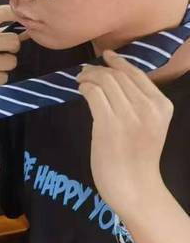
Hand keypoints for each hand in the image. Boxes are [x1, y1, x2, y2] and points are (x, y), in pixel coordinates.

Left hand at [78, 51, 171, 216]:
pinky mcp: (109, 124)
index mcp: (162, 105)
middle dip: (99, 69)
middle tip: (85, 71)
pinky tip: (80, 90)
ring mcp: (129, 116)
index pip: (137, 74)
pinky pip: (93, 93)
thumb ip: (138, 102)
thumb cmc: (138, 157)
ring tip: (81, 80)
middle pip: (118, 75)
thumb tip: (112, 76)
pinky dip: (84, 87)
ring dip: (88, 76)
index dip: (118, 62)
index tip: (106, 55)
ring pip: (104, 81)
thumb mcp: (149, 124)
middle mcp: (148, 108)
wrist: (134, 187)